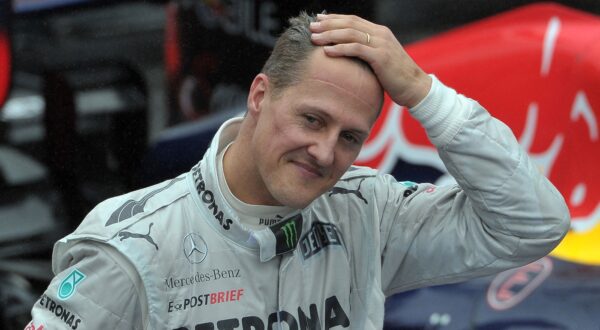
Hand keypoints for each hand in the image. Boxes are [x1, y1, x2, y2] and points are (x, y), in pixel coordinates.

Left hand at [310, 13, 431, 107]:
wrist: (415, 87)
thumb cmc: (395, 77)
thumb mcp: (380, 60)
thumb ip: (367, 52)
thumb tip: (348, 54)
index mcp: (380, 32)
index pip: (353, 20)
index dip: (334, 19)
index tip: (318, 20)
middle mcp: (380, 34)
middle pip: (349, 23)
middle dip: (328, 24)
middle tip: (311, 27)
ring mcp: (381, 44)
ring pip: (351, 34)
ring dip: (330, 35)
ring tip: (314, 38)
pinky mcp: (381, 57)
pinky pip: (357, 49)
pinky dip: (340, 49)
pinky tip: (327, 51)